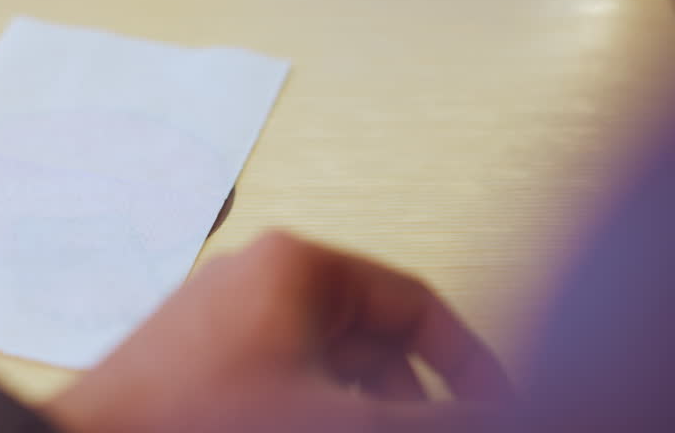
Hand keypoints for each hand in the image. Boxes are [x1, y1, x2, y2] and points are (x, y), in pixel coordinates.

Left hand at [44, 231, 511, 432]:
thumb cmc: (187, 421)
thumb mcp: (341, 422)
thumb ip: (430, 415)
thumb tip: (490, 411)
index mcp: (293, 266)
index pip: (416, 303)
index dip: (468, 363)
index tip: (494, 402)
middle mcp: (254, 278)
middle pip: (373, 336)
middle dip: (408, 396)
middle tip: (430, 426)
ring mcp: (222, 316)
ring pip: (328, 361)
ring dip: (363, 406)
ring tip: (365, 431)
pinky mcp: (198, 357)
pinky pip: (283, 375)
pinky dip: (315, 406)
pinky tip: (312, 431)